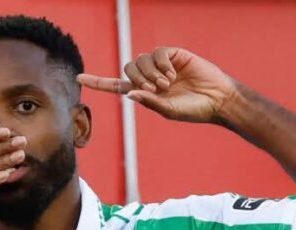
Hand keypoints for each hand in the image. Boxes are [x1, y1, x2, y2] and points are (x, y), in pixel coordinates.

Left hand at [77, 47, 236, 122]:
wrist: (217, 100)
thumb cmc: (193, 110)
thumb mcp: (168, 110)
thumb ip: (148, 102)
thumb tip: (129, 93)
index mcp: (144, 92)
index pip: (115, 85)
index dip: (98, 82)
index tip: (79, 78)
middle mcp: (149, 76)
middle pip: (128, 68)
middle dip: (139, 79)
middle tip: (157, 89)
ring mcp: (161, 64)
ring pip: (140, 59)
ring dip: (151, 73)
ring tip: (168, 83)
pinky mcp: (173, 54)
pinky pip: (157, 53)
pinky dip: (162, 64)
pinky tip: (174, 73)